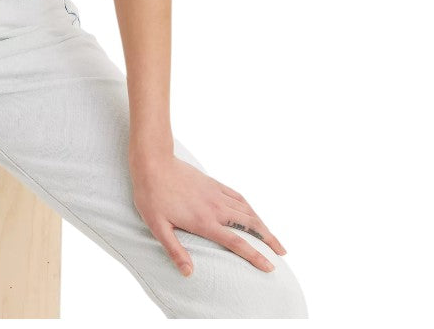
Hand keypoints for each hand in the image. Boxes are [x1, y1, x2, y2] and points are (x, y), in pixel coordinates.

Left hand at [129, 152, 286, 276]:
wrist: (153, 162)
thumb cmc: (151, 195)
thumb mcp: (157, 226)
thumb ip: (174, 250)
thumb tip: (188, 273)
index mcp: (204, 221)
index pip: (236, 242)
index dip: (255, 255)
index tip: (270, 266)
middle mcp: (215, 208)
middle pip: (249, 225)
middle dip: (268, 240)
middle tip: (282, 253)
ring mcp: (216, 193)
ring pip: (246, 210)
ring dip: (262, 224)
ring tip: (273, 237)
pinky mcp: (213, 183)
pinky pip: (237, 196)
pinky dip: (249, 207)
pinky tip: (253, 213)